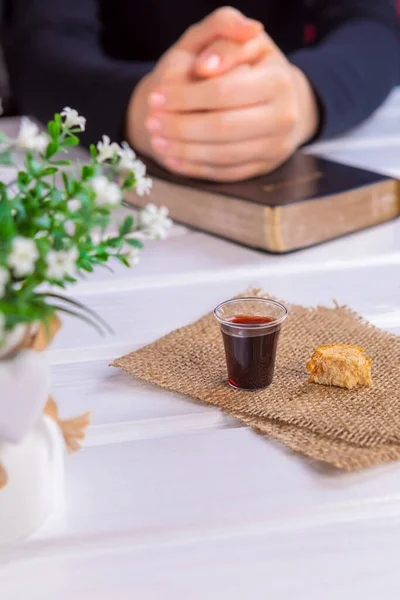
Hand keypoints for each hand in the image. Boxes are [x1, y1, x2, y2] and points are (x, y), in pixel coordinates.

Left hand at [146, 33, 318, 180]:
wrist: (277, 97)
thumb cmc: (249, 63)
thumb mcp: (238, 40)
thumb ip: (222, 39)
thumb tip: (205, 67)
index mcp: (278, 80)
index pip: (223, 91)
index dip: (185, 96)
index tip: (155, 97)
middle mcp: (284, 116)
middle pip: (222, 127)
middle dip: (181, 126)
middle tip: (151, 123)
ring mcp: (276, 146)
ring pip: (223, 155)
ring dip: (184, 150)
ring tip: (157, 141)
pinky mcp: (265, 167)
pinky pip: (226, 173)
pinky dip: (196, 168)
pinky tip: (173, 159)